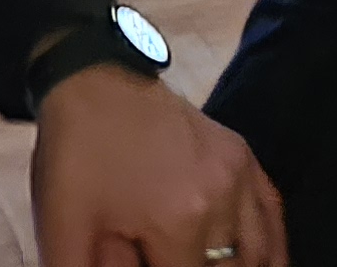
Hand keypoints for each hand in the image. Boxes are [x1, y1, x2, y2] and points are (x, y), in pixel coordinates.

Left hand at [33, 65, 285, 266]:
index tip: (147, 264)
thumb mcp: (64, 229)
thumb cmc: (76, 162)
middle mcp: (223, 200)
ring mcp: (240, 174)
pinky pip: (271, 211)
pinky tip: (265, 261)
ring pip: (258, 248)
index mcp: (179, 222)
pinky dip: (272, 245)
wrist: (96, 87)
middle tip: (169, 259)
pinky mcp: (245, 157)